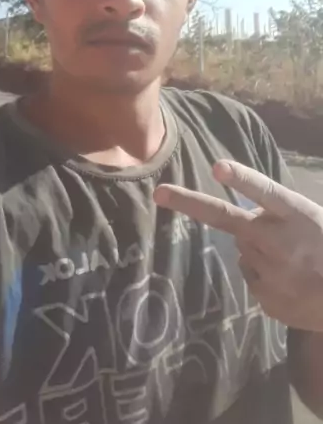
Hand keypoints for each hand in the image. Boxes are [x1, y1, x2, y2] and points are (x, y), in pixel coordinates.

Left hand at [154, 161, 322, 330]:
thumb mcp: (310, 218)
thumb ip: (278, 209)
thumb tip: (242, 207)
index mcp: (295, 214)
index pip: (265, 192)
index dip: (241, 178)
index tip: (217, 166)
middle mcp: (277, 241)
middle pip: (226, 217)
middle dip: (189, 203)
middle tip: (159, 192)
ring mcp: (270, 273)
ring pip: (242, 248)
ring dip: (256, 245)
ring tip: (289, 256)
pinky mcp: (265, 299)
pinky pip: (252, 276)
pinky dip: (265, 274)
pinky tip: (290, 279)